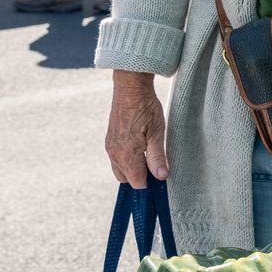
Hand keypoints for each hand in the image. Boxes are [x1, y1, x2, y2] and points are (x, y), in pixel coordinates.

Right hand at [106, 72, 168, 187]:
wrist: (130, 88)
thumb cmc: (146, 108)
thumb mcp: (157, 133)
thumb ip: (157, 157)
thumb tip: (161, 177)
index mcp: (126, 155)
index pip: (136, 182)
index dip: (150, 182)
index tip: (161, 174)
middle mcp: (114, 154)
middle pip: (126, 178)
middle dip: (140, 176)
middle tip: (156, 164)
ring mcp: (110, 147)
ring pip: (120, 168)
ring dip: (134, 167)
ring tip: (149, 154)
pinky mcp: (110, 140)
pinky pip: (117, 158)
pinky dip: (128, 159)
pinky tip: (140, 147)